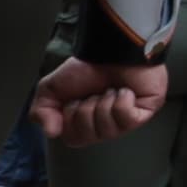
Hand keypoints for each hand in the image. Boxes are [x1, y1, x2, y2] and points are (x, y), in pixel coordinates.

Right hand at [32, 60, 167, 144]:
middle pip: (88, 137)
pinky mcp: (144, 113)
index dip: (69, 118)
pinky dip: (121, 102)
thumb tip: (50, 132)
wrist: (110, 48)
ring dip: (103, 104)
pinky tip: (124, 91)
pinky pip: (127, 119)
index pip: (73, 138)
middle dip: (84, 111)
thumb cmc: (87, 67)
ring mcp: (125, 121)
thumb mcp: (52, 88)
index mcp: (84, 122)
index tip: (73, 100)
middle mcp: (104, 125)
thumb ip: (41, 111)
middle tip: (91, 94)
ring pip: (107, 130)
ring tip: (109, 89)